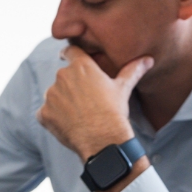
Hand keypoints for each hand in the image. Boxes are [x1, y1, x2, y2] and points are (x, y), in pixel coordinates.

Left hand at [36, 45, 152, 162]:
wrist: (102, 140)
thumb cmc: (114, 112)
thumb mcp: (123, 88)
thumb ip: (132, 70)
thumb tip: (148, 59)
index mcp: (81, 66)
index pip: (69, 51)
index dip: (68, 54)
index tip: (65, 56)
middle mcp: (62, 77)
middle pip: (62, 77)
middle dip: (69, 86)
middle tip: (81, 100)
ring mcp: (51, 95)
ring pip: (53, 95)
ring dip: (60, 102)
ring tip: (76, 115)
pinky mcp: (43, 113)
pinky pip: (44, 113)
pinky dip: (51, 118)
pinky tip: (66, 125)